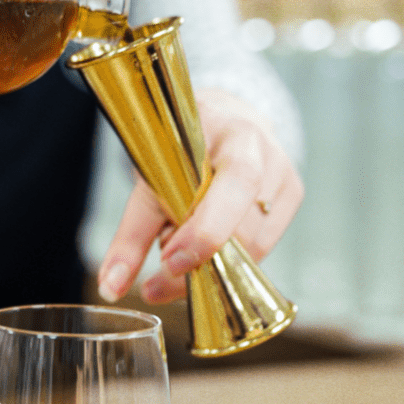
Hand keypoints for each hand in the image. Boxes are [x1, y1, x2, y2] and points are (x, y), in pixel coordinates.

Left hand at [96, 87, 303, 302]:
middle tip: (162, 274)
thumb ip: (132, 234)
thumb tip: (111, 288)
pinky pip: (263, 247)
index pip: (236, 183)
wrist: (220, 115)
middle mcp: (266, 153)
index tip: (169, 262)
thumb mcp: (151, 175)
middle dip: (202, 261)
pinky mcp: (292, 196)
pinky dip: (229, 258)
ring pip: (255, 246)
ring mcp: (284, 175)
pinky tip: (203, 243)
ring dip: (212, 264)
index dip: (206, 230)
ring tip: (177, 248)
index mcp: (233, 134)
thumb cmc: (182, 144)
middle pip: (246, 228)